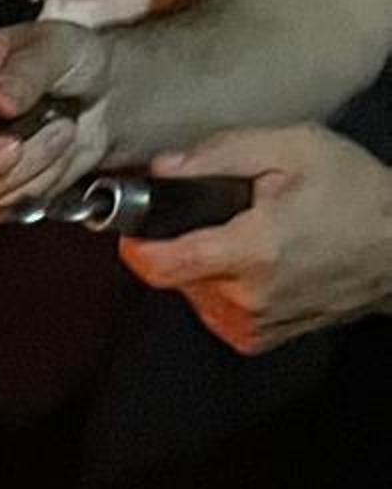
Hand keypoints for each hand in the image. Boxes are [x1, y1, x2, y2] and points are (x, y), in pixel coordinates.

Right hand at [0, 22, 117, 218]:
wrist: (106, 99)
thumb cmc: (71, 62)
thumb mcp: (57, 47)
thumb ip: (29, 70)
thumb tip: (2, 101)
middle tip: (17, 141)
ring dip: (29, 165)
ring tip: (60, 128)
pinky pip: (4, 206)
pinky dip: (41, 183)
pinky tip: (54, 152)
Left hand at [118, 125, 391, 352]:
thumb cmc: (353, 192)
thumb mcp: (294, 148)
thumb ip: (221, 154)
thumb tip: (161, 169)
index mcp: (251, 252)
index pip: (159, 264)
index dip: (136, 244)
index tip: (135, 224)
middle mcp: (245, 299)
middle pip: (173, 273)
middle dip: (182, 242)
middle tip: (218, 216)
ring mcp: (249, 325)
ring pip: (191, 292)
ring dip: (203, 265)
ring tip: (247, 237)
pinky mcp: (254, 340)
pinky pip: (212, 310)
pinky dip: (222, 286)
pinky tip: (257, 266)